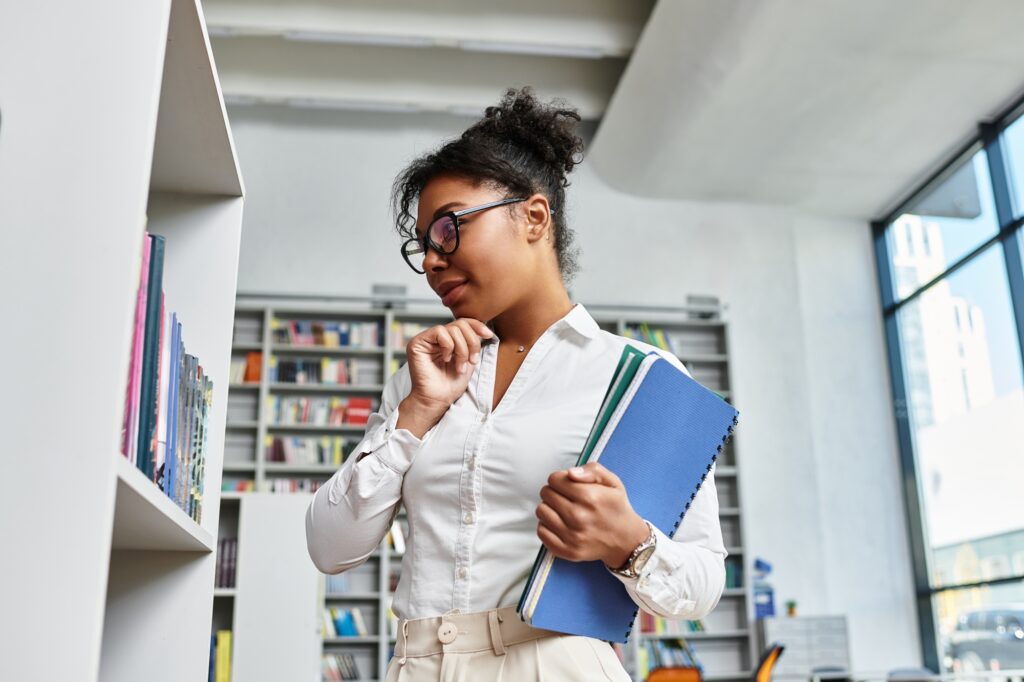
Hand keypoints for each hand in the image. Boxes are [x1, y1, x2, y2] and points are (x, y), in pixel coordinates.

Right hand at [399, 318, 493, 432]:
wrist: (438, 400)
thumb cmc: (451, 384)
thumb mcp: (468, 359)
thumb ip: (472, 343)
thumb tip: (483, 328)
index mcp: (448, 339)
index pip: (463, 322)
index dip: (477, 326)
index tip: (488, 335)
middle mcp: (435, 337)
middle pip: (460, 324)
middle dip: (471, 343)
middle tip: (471, 361)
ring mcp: (426, 339)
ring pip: (452, 329)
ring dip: (462, 349)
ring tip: (459, 366)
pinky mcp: (417, 343)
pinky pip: (440, 332)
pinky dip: (449, 347)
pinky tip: (446, 359)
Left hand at [535, 462, 650, 567]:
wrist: (626, 541)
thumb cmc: (617, 508)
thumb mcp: (613, 482)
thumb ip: (592, 470)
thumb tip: (570, 473)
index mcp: (590, 497)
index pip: (554, 479)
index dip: (560, 478)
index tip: (568, 484)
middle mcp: (579, 517)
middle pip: (546, 494)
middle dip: (554, 491)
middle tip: (566, 497)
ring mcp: (572, 536)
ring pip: (541, 511)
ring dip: (549, 508)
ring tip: (562, 510)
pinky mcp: (567, 551)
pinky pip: (541, 532)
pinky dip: (547, 526)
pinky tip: (559, 523)